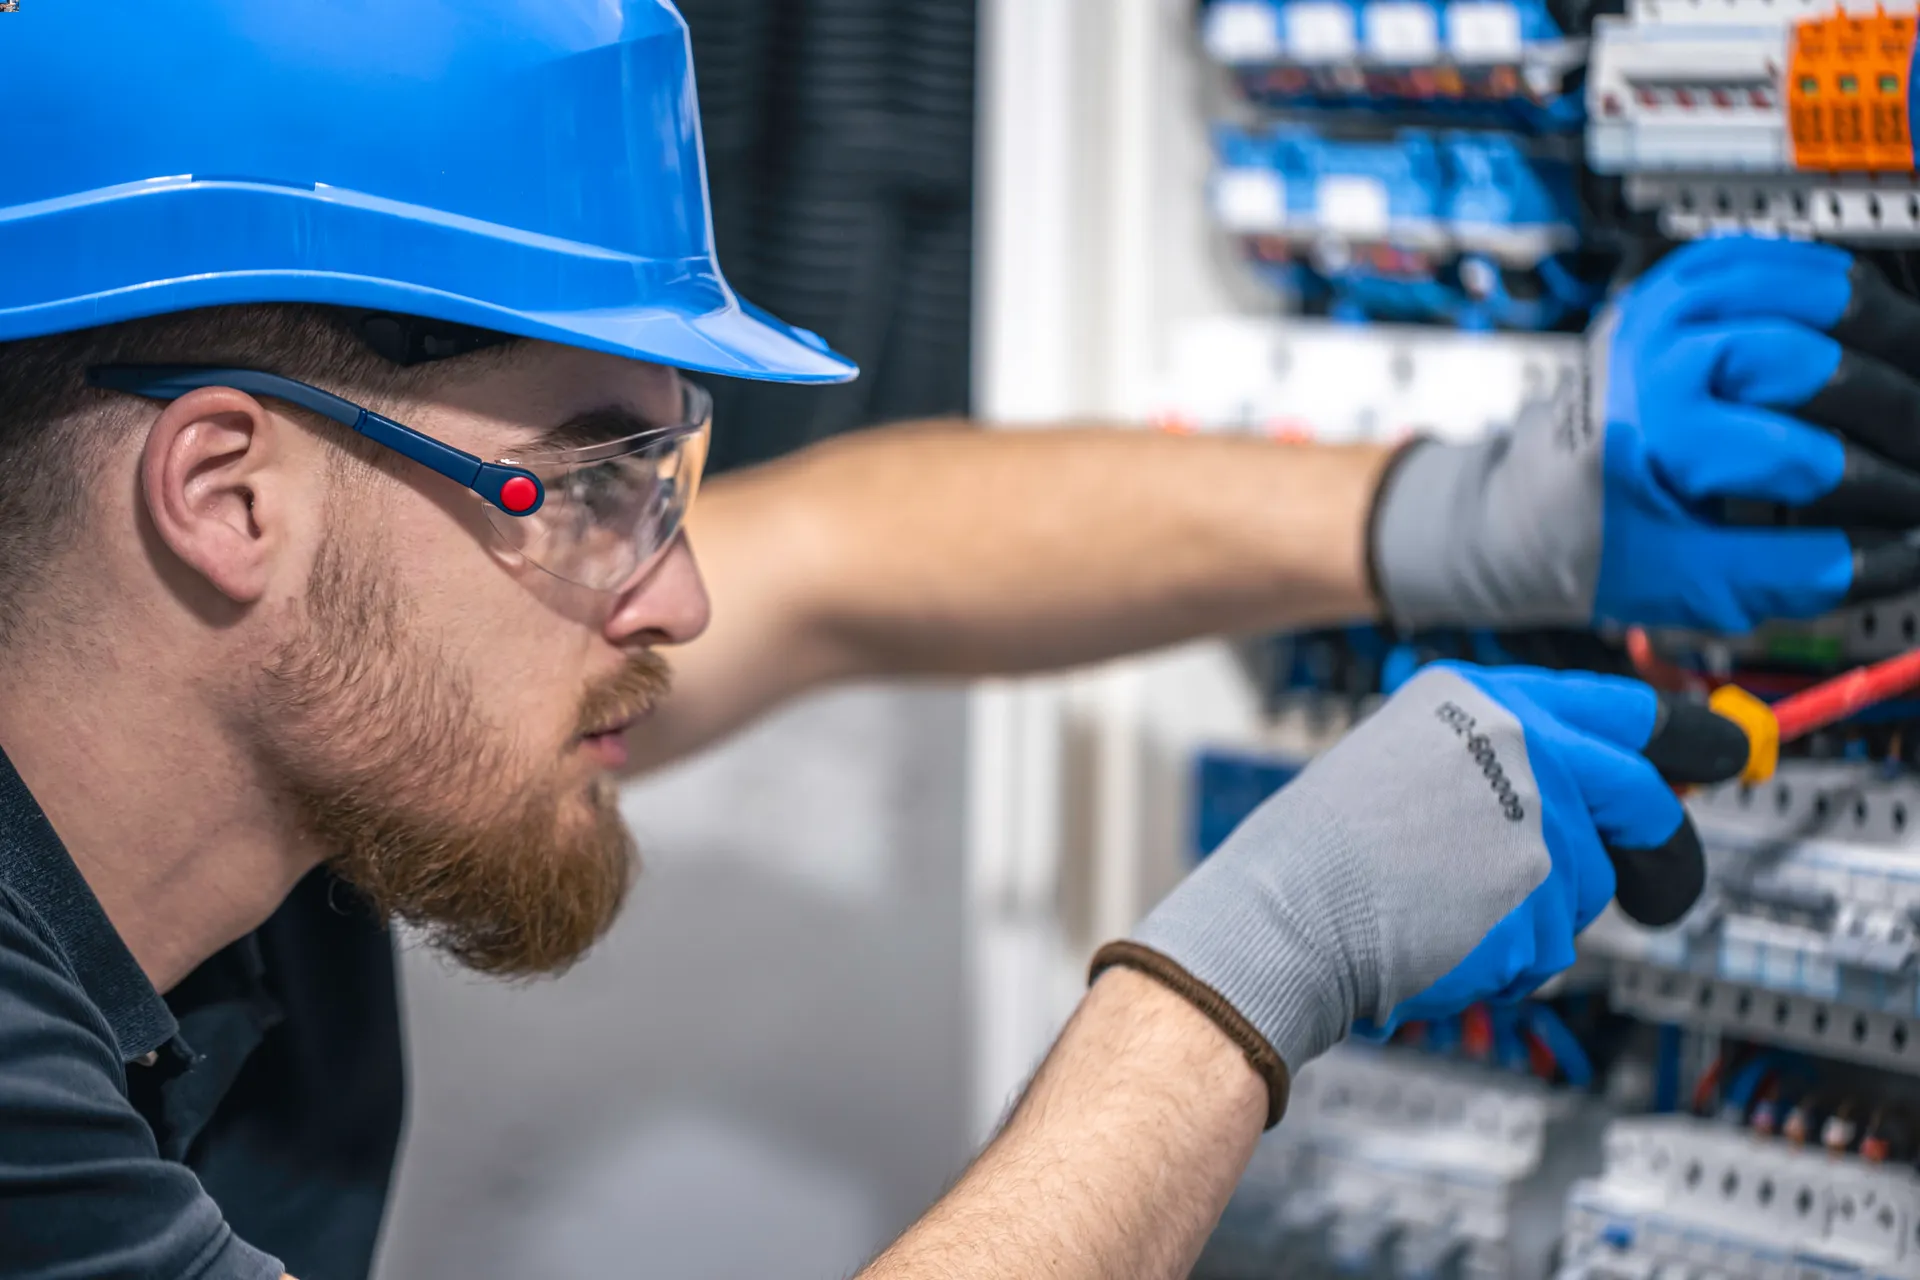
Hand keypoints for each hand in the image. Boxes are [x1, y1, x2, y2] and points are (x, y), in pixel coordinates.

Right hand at [1095, 664, 1748, 1110]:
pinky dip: (1510, 959)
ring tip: (1451, 910)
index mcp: (1483, 697)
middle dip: (1657, 854)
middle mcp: (1521, 743)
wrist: (1283, 915)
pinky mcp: (1542, 898)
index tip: (1722, 752)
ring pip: (1590, 886)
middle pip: (1640, 798)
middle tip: (1661, 889)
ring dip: (1542, 916)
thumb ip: (1499, 760)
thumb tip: (1590, 792)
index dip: (1685, 735)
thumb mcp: (1408, 757)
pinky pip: (1553, 946)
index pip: (1622, 707)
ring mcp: (1538, 819)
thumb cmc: (1320, 850)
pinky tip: (1446, 940)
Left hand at [1370, 236, 1919, 631]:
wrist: (1516, 508)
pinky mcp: (1667, 289)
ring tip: (1905, 379)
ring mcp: (1658, 311)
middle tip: (1913, 450)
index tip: (1905, 515)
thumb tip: (1880, 559)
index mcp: (1649, 433)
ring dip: (1875, 331)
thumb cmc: (1585, 543)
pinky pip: (1767, 257)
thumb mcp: (1676, 583)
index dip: (1871, 488)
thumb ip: (1777, 577)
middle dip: (1887, 406)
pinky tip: (1862, 320)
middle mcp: (1650, 356)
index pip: (1796, 454)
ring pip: (1802, 289)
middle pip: (1810, 358)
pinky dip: (1825, 281)